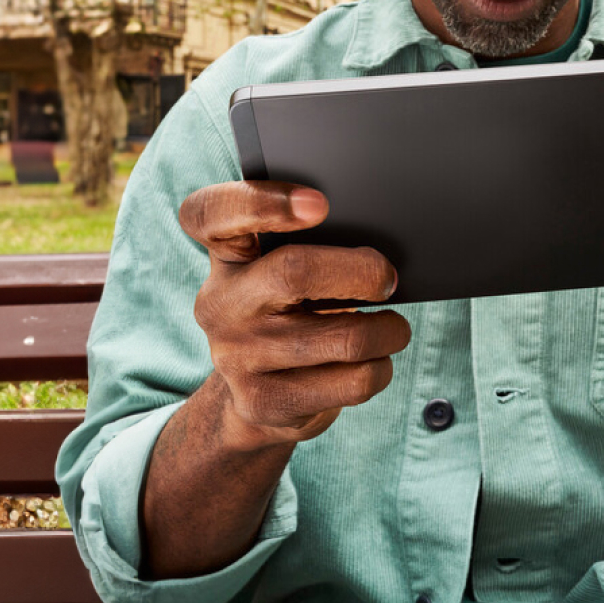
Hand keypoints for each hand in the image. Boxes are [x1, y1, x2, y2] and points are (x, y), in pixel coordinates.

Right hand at [180, 181, 410, 451]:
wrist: (257, 396)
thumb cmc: (286, 314)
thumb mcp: (281, 271)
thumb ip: (309, 247)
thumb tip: (379, 253)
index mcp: (225, 256)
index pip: (210, 214)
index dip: (260, 201)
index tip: (320, 204)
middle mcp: (220, 304)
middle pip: (294, 272)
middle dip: (362, 272)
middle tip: (389, 278)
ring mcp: (236, 356)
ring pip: (344, 338)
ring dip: (387, 331)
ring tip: (394, 328)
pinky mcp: (263, 401)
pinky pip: (350, 383)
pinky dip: (379, 369)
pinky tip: (374, 362)